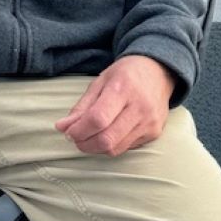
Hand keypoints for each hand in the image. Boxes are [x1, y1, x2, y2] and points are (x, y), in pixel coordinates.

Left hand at [55, 55, 176, 155]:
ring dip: (96, 148)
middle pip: (107, 138)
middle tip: (76, 138)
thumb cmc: (125, 75)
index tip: (68, 132)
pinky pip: (126, 148)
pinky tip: (107, 134)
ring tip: (88, 137)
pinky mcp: (154, 133)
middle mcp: (140, 107)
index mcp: (122, 88)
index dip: (79, 130)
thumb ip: (81, 107)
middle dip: (85, 144)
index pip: (98, 119)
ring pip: (116, 148)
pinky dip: (111, 145)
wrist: (157, 72)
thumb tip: (62, 128)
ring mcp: (150, 122)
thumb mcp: (99, 82)